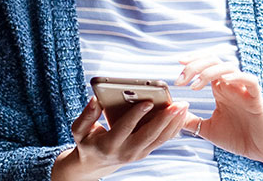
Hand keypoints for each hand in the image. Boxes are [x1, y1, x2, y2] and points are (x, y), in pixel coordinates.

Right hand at [52, 96, 188, 180]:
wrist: (95, 164)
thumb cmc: (88, 141)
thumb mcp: (79, 130)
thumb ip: (86, 115)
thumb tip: (95, 99)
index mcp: (109, 144)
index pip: (125, 128)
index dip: (137, 115)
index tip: (148, 102)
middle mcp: (126, 151)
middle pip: (148, 135)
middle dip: (164, 119)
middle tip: (177, 104)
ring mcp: (138, 153)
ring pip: (159, 139)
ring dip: (174, 123)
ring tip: (184, 106)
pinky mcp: (145, 152)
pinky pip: (162, 140)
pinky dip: (174, 128)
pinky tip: (181, 115)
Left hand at [175, 55, 262, 161]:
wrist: (259, 151)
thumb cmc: (237, 137)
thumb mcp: (206, 129)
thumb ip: (190, 120)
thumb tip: (172, 113)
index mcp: (220, 89)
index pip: (206, 65)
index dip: (193, 60)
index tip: (178, 64)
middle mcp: (231, 85)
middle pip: (214, 61)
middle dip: (195, 66)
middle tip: (180, 80)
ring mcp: (244, 91)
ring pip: (228, 68)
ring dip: (209, 72)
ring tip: (195, 86)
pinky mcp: (256, 99)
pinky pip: (250, 80)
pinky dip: (238, 77)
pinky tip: (224, 82)